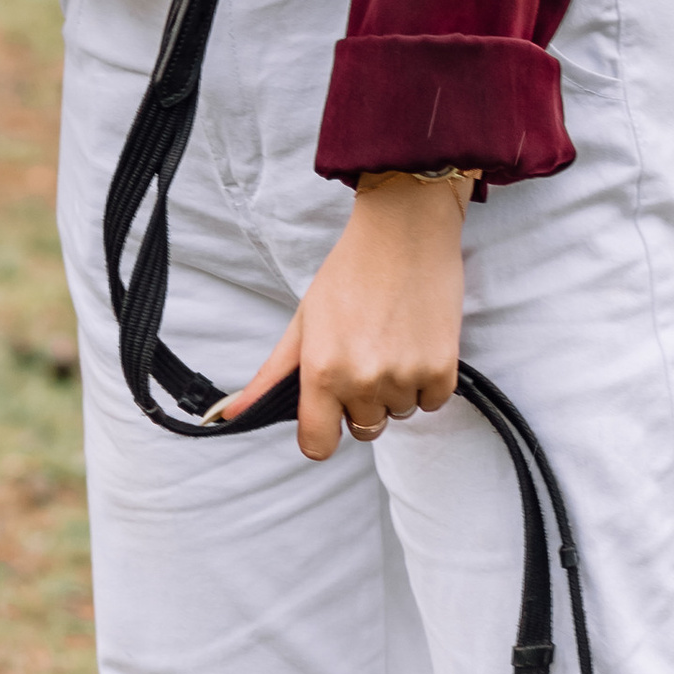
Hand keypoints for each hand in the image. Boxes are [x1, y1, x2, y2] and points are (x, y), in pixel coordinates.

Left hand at [214, 169, 472, 458]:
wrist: (405, 228)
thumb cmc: (349, 271)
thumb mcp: (303, 321)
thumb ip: (271, 376)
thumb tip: (230, 416)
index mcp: (323, 372)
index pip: (318, 446)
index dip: (323, 430)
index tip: (329, 409)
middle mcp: (363, 381)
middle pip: (363, 428)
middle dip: (362, 399)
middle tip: (365, 350)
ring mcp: (405, 377)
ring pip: (399, 412)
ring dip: (396, 387)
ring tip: (392, 338)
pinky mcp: (442, 369)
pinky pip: (432, 402)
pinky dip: (427, 379)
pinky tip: (417, 339)